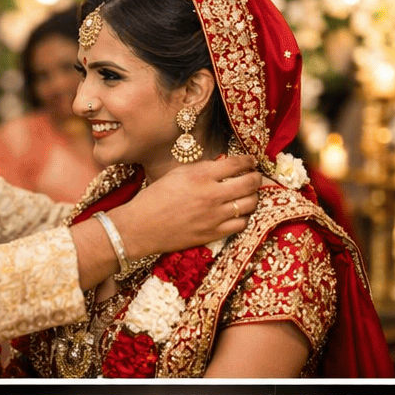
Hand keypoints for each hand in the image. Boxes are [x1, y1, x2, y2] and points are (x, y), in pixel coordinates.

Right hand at [114, 153, 261, 257]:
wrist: (138, 228)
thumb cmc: (153, 198)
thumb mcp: (175, 174)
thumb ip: (202, 168)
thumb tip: (225, 165)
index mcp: (200, 176)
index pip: (237, 164)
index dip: (249, 160)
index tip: (251, 161)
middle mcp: (211, 195)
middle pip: (250, 183)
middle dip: (256, 178)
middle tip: (253, 177)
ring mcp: (214, 216)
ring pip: (250, 204)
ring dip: (252, 197)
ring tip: (246, 196)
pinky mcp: (212, 234)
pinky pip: (241, 224)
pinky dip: (243, 217)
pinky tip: (236, 213)